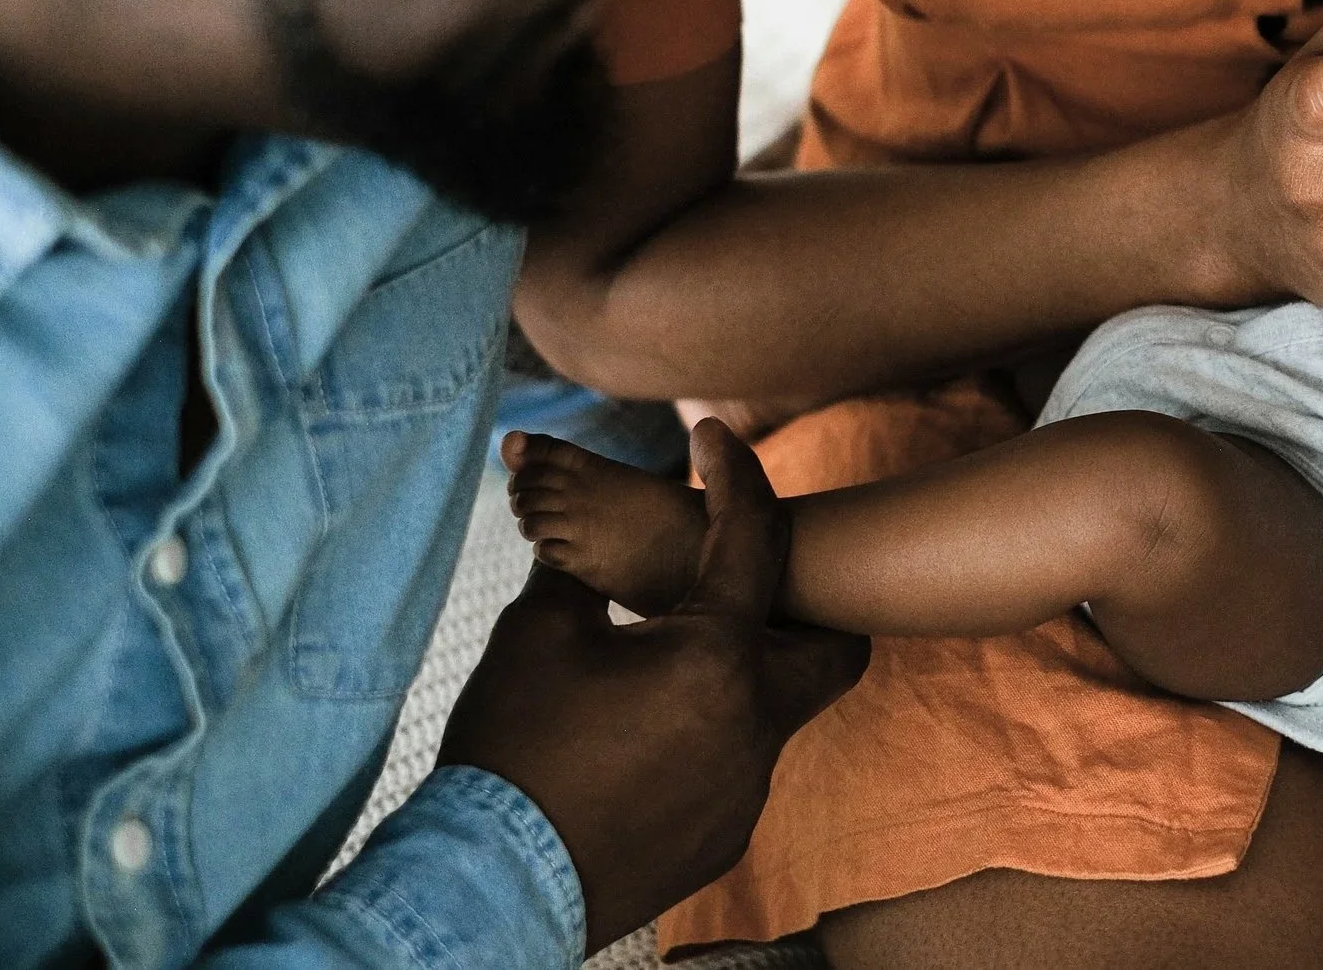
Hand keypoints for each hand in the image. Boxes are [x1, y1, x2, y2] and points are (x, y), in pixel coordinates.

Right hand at [438, 421, 868, 950]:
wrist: (488, 886)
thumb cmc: (513, 750)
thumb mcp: (538, 634)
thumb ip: (579, 567)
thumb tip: (578, 522)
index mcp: (717, 657)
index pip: (754, 537)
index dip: (736, 474)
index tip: (714, 435)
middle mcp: (756, 724)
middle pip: (834, 646)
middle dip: (807, 603)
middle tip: (747, 576)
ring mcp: (749, 788)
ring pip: (778, 710)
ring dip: (740, 673)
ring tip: (673, 656)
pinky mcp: (725, 836)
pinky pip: (739, 765)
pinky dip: (709, 733)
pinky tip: (647, 733)